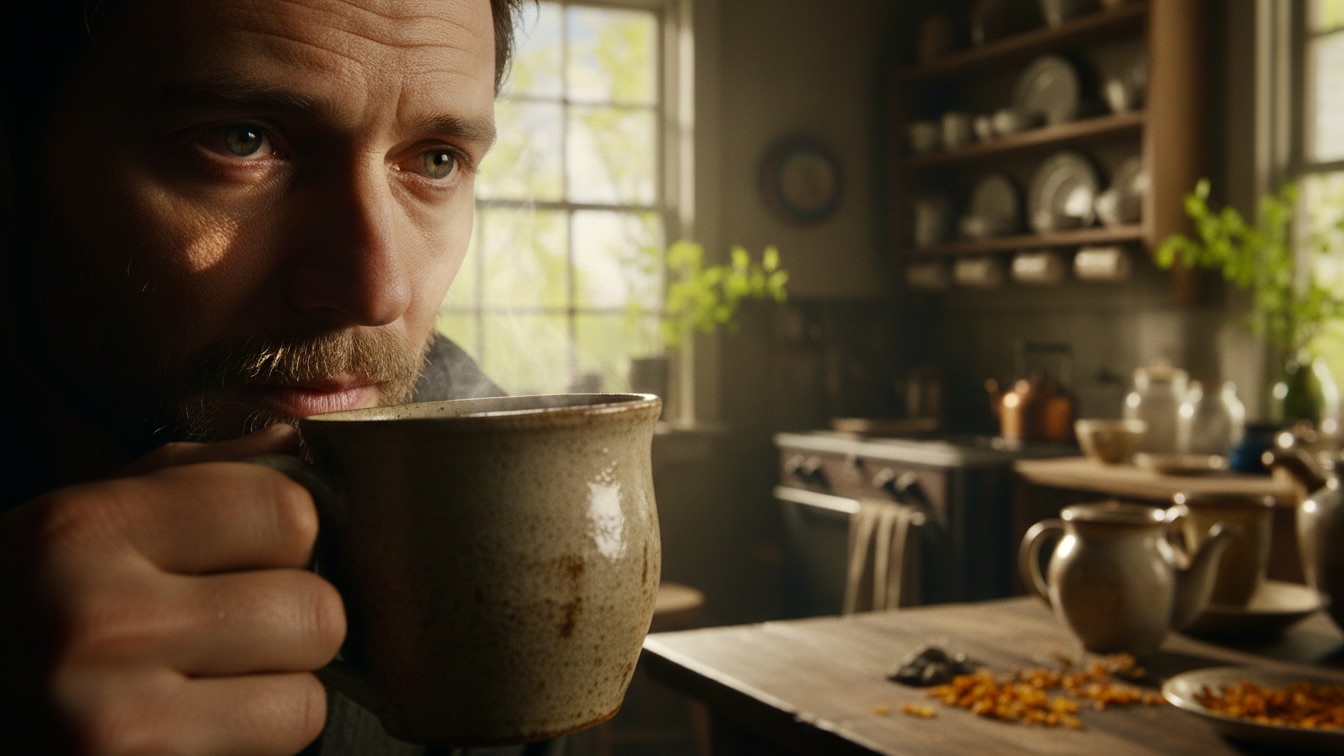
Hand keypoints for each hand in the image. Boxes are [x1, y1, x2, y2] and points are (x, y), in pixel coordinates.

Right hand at [0, 425, 345, 754]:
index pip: (287, 511)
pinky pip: (274, 755)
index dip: (288, 533)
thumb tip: (299, 441)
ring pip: (306, 700)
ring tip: (206, 685)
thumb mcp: (76, 523)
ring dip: (275, 694)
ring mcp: (117, 720)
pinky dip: (248, 742)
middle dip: (290, 622)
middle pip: (316, 611)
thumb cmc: (21, 609)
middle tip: (230, 630)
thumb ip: (192, 477)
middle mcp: (100, 622)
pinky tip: (188, 726)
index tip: (253, 550)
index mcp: (83, 530)